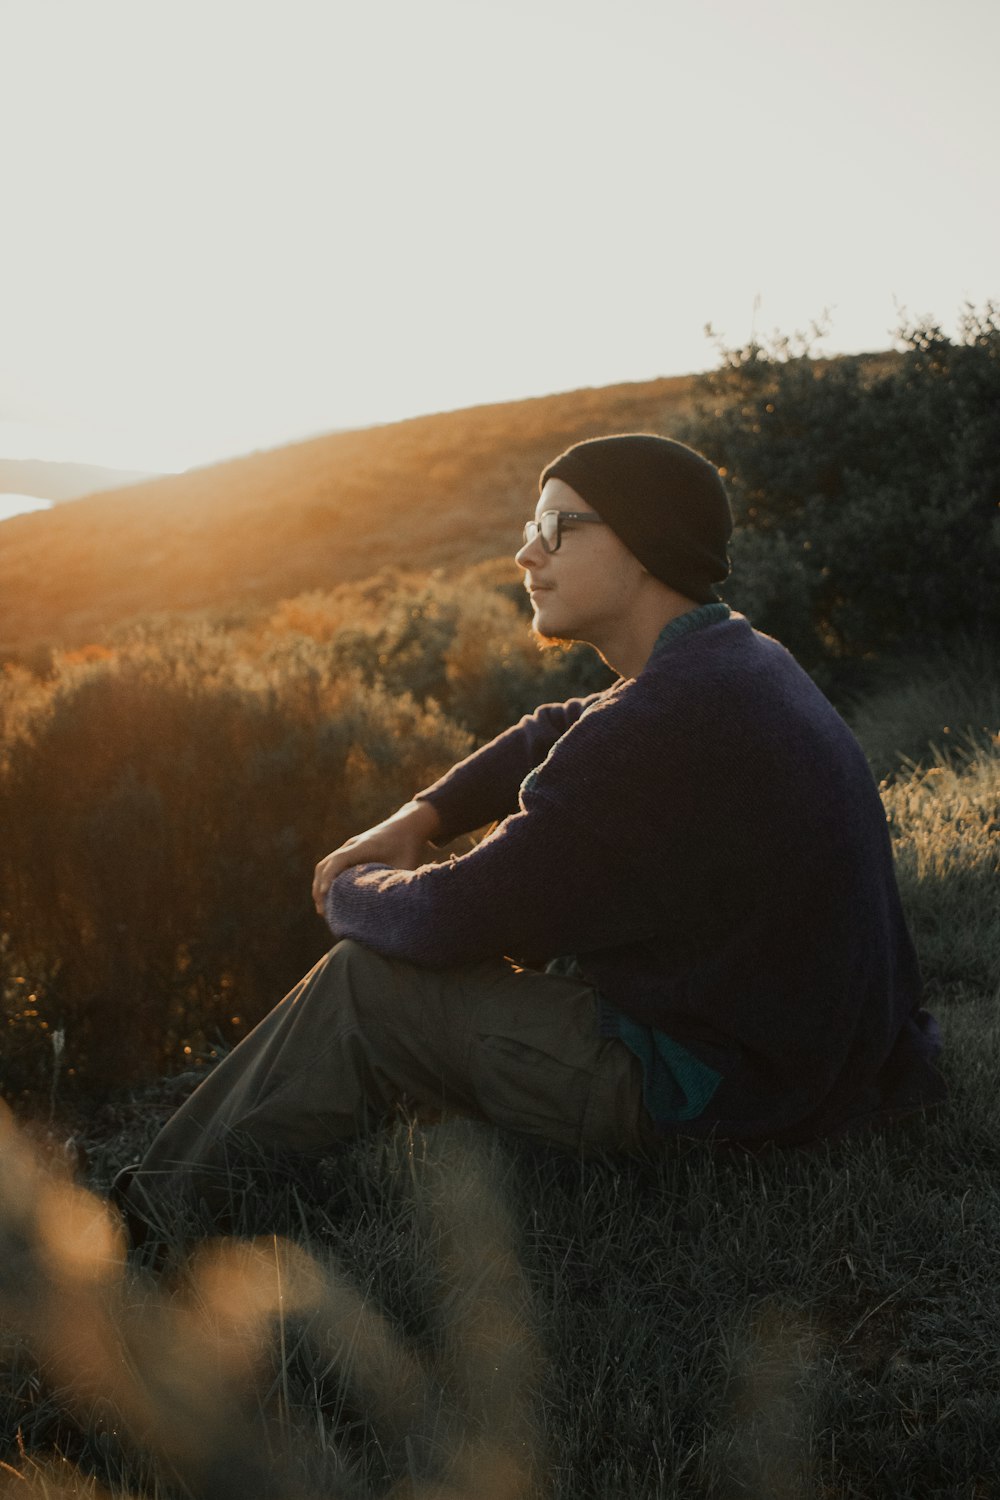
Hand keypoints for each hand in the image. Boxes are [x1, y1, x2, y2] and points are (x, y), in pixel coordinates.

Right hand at [312, 799, 442, 914]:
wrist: (407, 825)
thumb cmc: (408, 847)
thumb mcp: (406, 865)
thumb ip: (396, 884)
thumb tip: (391, 908)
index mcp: (364, 846)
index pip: (339, 860)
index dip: (329, 877)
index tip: (325, 895)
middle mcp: (352, 845)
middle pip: (325, 864)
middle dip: (319, 887)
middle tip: (322, 911)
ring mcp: (349, 848)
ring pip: (325, 865)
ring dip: (320, 885)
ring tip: (323, 909)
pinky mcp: (350, 852)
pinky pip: (332, 865)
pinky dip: (327, 880)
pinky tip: (330, 897)